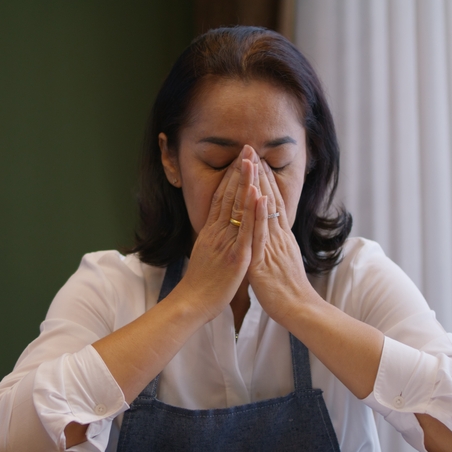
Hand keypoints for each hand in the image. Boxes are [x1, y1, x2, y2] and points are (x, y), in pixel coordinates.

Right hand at [175, 145, 261, 321]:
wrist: (192, 303)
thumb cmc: (200, 284)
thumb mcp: (205, 254)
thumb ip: (212, 239)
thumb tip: (215, 228)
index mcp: (211, 232)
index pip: (221, 197)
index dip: (230, 177)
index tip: (238, 159)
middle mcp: (217, 232)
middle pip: (229, 196)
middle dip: (239, 171)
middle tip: (247, 149)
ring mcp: (227, 243)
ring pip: (238, 208)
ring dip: (246, 183)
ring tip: (253, 161)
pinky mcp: (237, 256)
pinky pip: (246, 231)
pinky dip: (252, 213)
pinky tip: (258, 196)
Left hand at [247, 152, 321, 324]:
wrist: (300, 309)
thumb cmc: (289, 291)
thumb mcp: (281, 262)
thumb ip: (277, 247)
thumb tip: (274, 237)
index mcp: (281, 238)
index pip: (273, 204)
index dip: (266, 182)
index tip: (258, 162)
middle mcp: (278, 237)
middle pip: (269, 200)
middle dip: (261, 175)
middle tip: (252, 150)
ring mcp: (272, 246)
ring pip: (264, 211)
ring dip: (259, 185)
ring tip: (252, 162)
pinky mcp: (264, 259)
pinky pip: (260, 233)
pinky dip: (258, 213)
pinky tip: (255, 195)